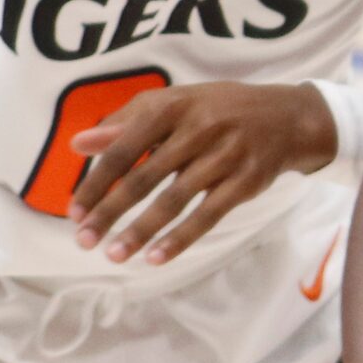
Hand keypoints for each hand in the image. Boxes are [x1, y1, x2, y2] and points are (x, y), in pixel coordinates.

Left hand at [69, 81, 334, 264]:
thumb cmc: (219, 111)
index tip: (75, 211)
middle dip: (110, 212)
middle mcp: (198, 128)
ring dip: (140, 231)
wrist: (288, 118)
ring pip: (174, 200)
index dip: (97, 181)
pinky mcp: (246, 181)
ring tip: (114, 255)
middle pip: (145, 177)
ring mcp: (225, 155)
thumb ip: (126, 122)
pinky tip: (156, 258)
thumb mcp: (174, 104)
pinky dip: (180, 239)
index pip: (124, 147)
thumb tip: (77, 144)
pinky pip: (208, 215)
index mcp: (172, 106)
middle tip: (84, 241)